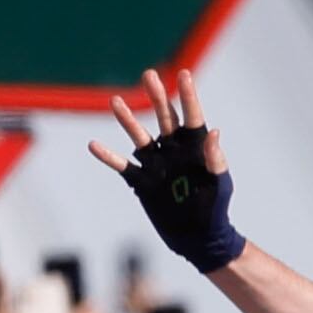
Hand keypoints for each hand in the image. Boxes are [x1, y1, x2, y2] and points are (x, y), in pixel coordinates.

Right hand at [90, 68, 244, 272]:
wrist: (199, 238)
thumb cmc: (215, 209)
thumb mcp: (219, 184)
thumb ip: (215, 159)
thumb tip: (214, 133)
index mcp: (196, 149)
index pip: (192, 117)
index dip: (188, 96)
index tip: (184, 74)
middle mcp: (175, 151)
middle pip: (164, 118)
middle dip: (157, 96)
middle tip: (148, 74)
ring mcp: (157, 164)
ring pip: (139, 136)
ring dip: (128, 119)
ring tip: (115, 101)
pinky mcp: (142, 181)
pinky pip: (122, 165)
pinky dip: (108, 156)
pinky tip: (93, 145)